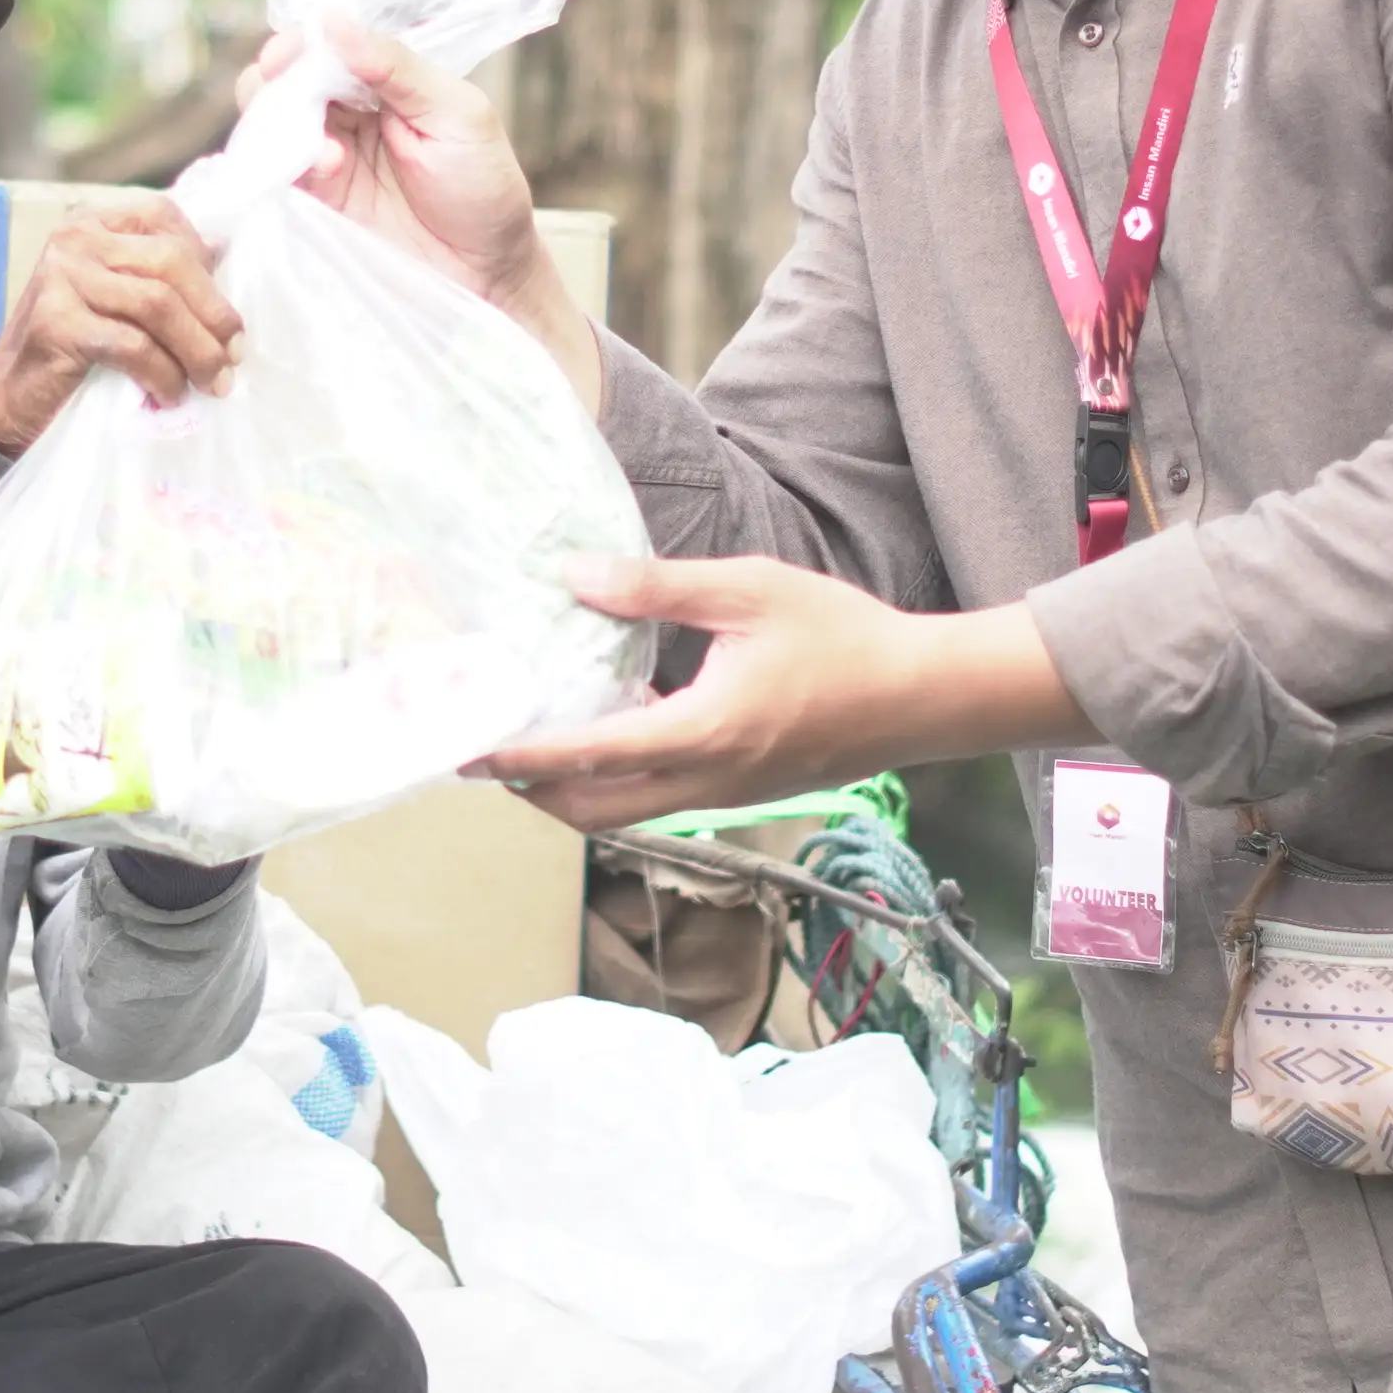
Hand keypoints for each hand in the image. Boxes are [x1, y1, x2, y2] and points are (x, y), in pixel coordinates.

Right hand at [0, 194, 241, 455]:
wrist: (7, 400)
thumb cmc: (74, 351)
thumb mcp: (117, 299)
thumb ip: (158, 276)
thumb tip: (224, 253)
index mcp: (94, 223)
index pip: (165, 219)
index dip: (206, 265)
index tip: (227, 318)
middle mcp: (75, 238)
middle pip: (169, 261)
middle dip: (213, 314)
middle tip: (235, 357)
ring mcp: (61, 277)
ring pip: (157, 304)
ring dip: (197, 350)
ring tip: (213, 383)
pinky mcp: (56, 323)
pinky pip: (133, 345)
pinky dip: (163, 373)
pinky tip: (170, 394)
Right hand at [247, 17, 599, 407]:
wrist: (485, 276)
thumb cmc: (484, 190)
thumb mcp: (457, 114)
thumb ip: (398, 67)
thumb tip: (335, 20)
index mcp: (387, 80)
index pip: (330, 45)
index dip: (303, 40)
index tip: (289, 49)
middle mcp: (349, 113)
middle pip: (287, 78)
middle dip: (277, 76)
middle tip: (281, 83)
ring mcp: (326, 157)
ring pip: (271, 120)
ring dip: (277, 118)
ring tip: (319, 139)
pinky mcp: (314, 201)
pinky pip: (277, 169)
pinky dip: (288, 159)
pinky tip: (324, 164)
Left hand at [474, 557, 1094, 833]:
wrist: (923, 696)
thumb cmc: (844, 636)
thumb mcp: (749, 589)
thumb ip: (657, 588)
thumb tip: (574, 579)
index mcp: (703, 731)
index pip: (588, 756)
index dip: (520, 756)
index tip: (468, 750)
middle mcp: (706, 779)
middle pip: (592, 810)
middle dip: (530, 792)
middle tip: (482, 754)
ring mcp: (725, 794)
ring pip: (624, 814)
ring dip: (570, 791)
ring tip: (527, 747)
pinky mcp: (739, 791)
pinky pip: (659, 800)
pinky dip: (614, 782)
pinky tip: (604, 736)